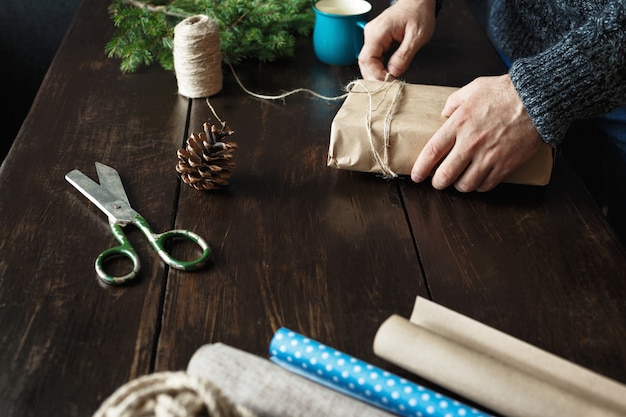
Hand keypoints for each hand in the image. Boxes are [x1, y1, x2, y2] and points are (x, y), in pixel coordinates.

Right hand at [358, 0, 435, 80]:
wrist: (417, 1)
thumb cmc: (418, 13)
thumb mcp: (417, 36)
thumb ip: (404, 55)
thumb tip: (393, 72)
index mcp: (378, 32)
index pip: (367, 59)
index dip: (375, 74)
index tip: (388, 82)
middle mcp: (371, 34)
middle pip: (364, 62)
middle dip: (374, 77)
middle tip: (387, 87)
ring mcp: (372, 37)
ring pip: (368, 61)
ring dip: (376, 74)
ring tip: (388, 82)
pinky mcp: (376, 40)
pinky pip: (373, 57)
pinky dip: (379, 68)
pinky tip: (386, 74)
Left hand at [410, 75, 544, 191]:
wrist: (538, 100)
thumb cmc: (506, 91)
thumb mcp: (474, 88)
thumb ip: (454, 101)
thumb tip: (444, 113)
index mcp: (459, 124)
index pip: (432, 151)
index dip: (421, 168)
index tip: (416, 176)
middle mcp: (471, 143)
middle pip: (445, 175)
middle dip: (437, 183)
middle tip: (437, 182)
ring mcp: (488, 157)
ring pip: (465, 185)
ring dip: (458, 186)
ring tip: (458, 181)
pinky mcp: (505, 165)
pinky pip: (486, 186)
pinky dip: (479, 186)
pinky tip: (477, 180)